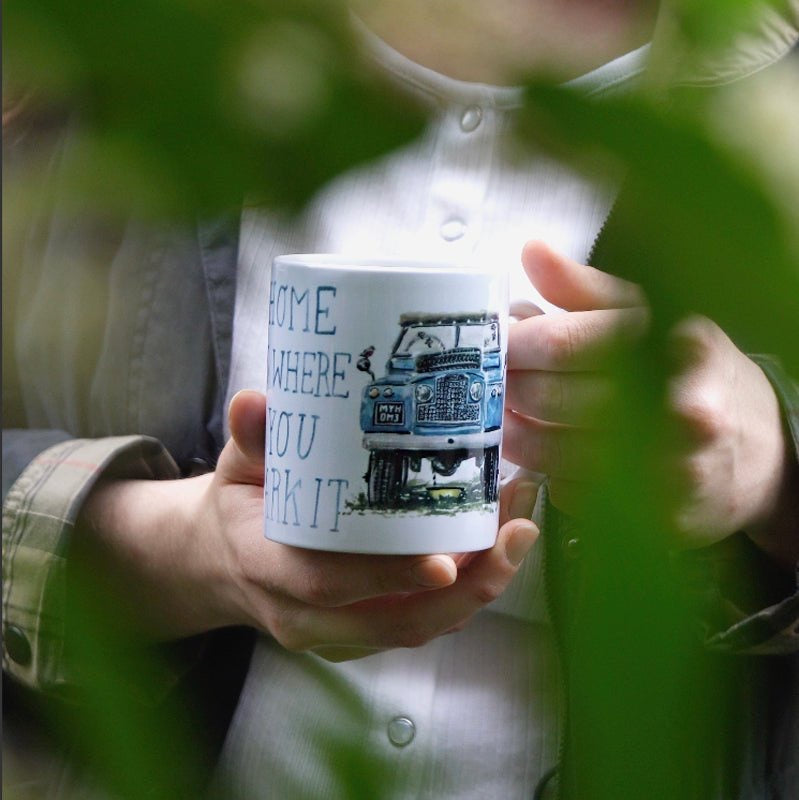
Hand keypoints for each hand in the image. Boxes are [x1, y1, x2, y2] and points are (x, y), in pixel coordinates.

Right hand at [78, 391, 538, 658]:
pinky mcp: (364, 632)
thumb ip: (251, 438)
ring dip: (479, 587)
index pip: (326, 584)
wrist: (225, 562)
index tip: (443, 561)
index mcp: (268, 570)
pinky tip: (496, 545)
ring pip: (419, 627)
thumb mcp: (236, 469)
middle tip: (514, 534)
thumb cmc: (238, 509)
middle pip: (394, 622)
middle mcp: (306, 616)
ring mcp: (339, 633)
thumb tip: (255, 403)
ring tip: (519, 529)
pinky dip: (466, 590)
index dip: (385, 578)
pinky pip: (422, 621)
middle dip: (466, 588)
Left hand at [504, 241, 793, 552]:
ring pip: (551, 452)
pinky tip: (553, 454)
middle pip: (549, 398)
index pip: (561, 342)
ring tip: (506, 418)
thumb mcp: (650, 317)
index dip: (513, 344)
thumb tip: (531, 251)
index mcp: (672, 342)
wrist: (754, 449)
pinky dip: (551, 472)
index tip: (494, 345)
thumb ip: (585, 290)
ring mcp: (670, 468)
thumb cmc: (691, 373)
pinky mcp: (657, 514)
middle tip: (489, 384)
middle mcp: (677, 408)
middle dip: (507, 390)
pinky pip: (573, 493)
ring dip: (516, 435)